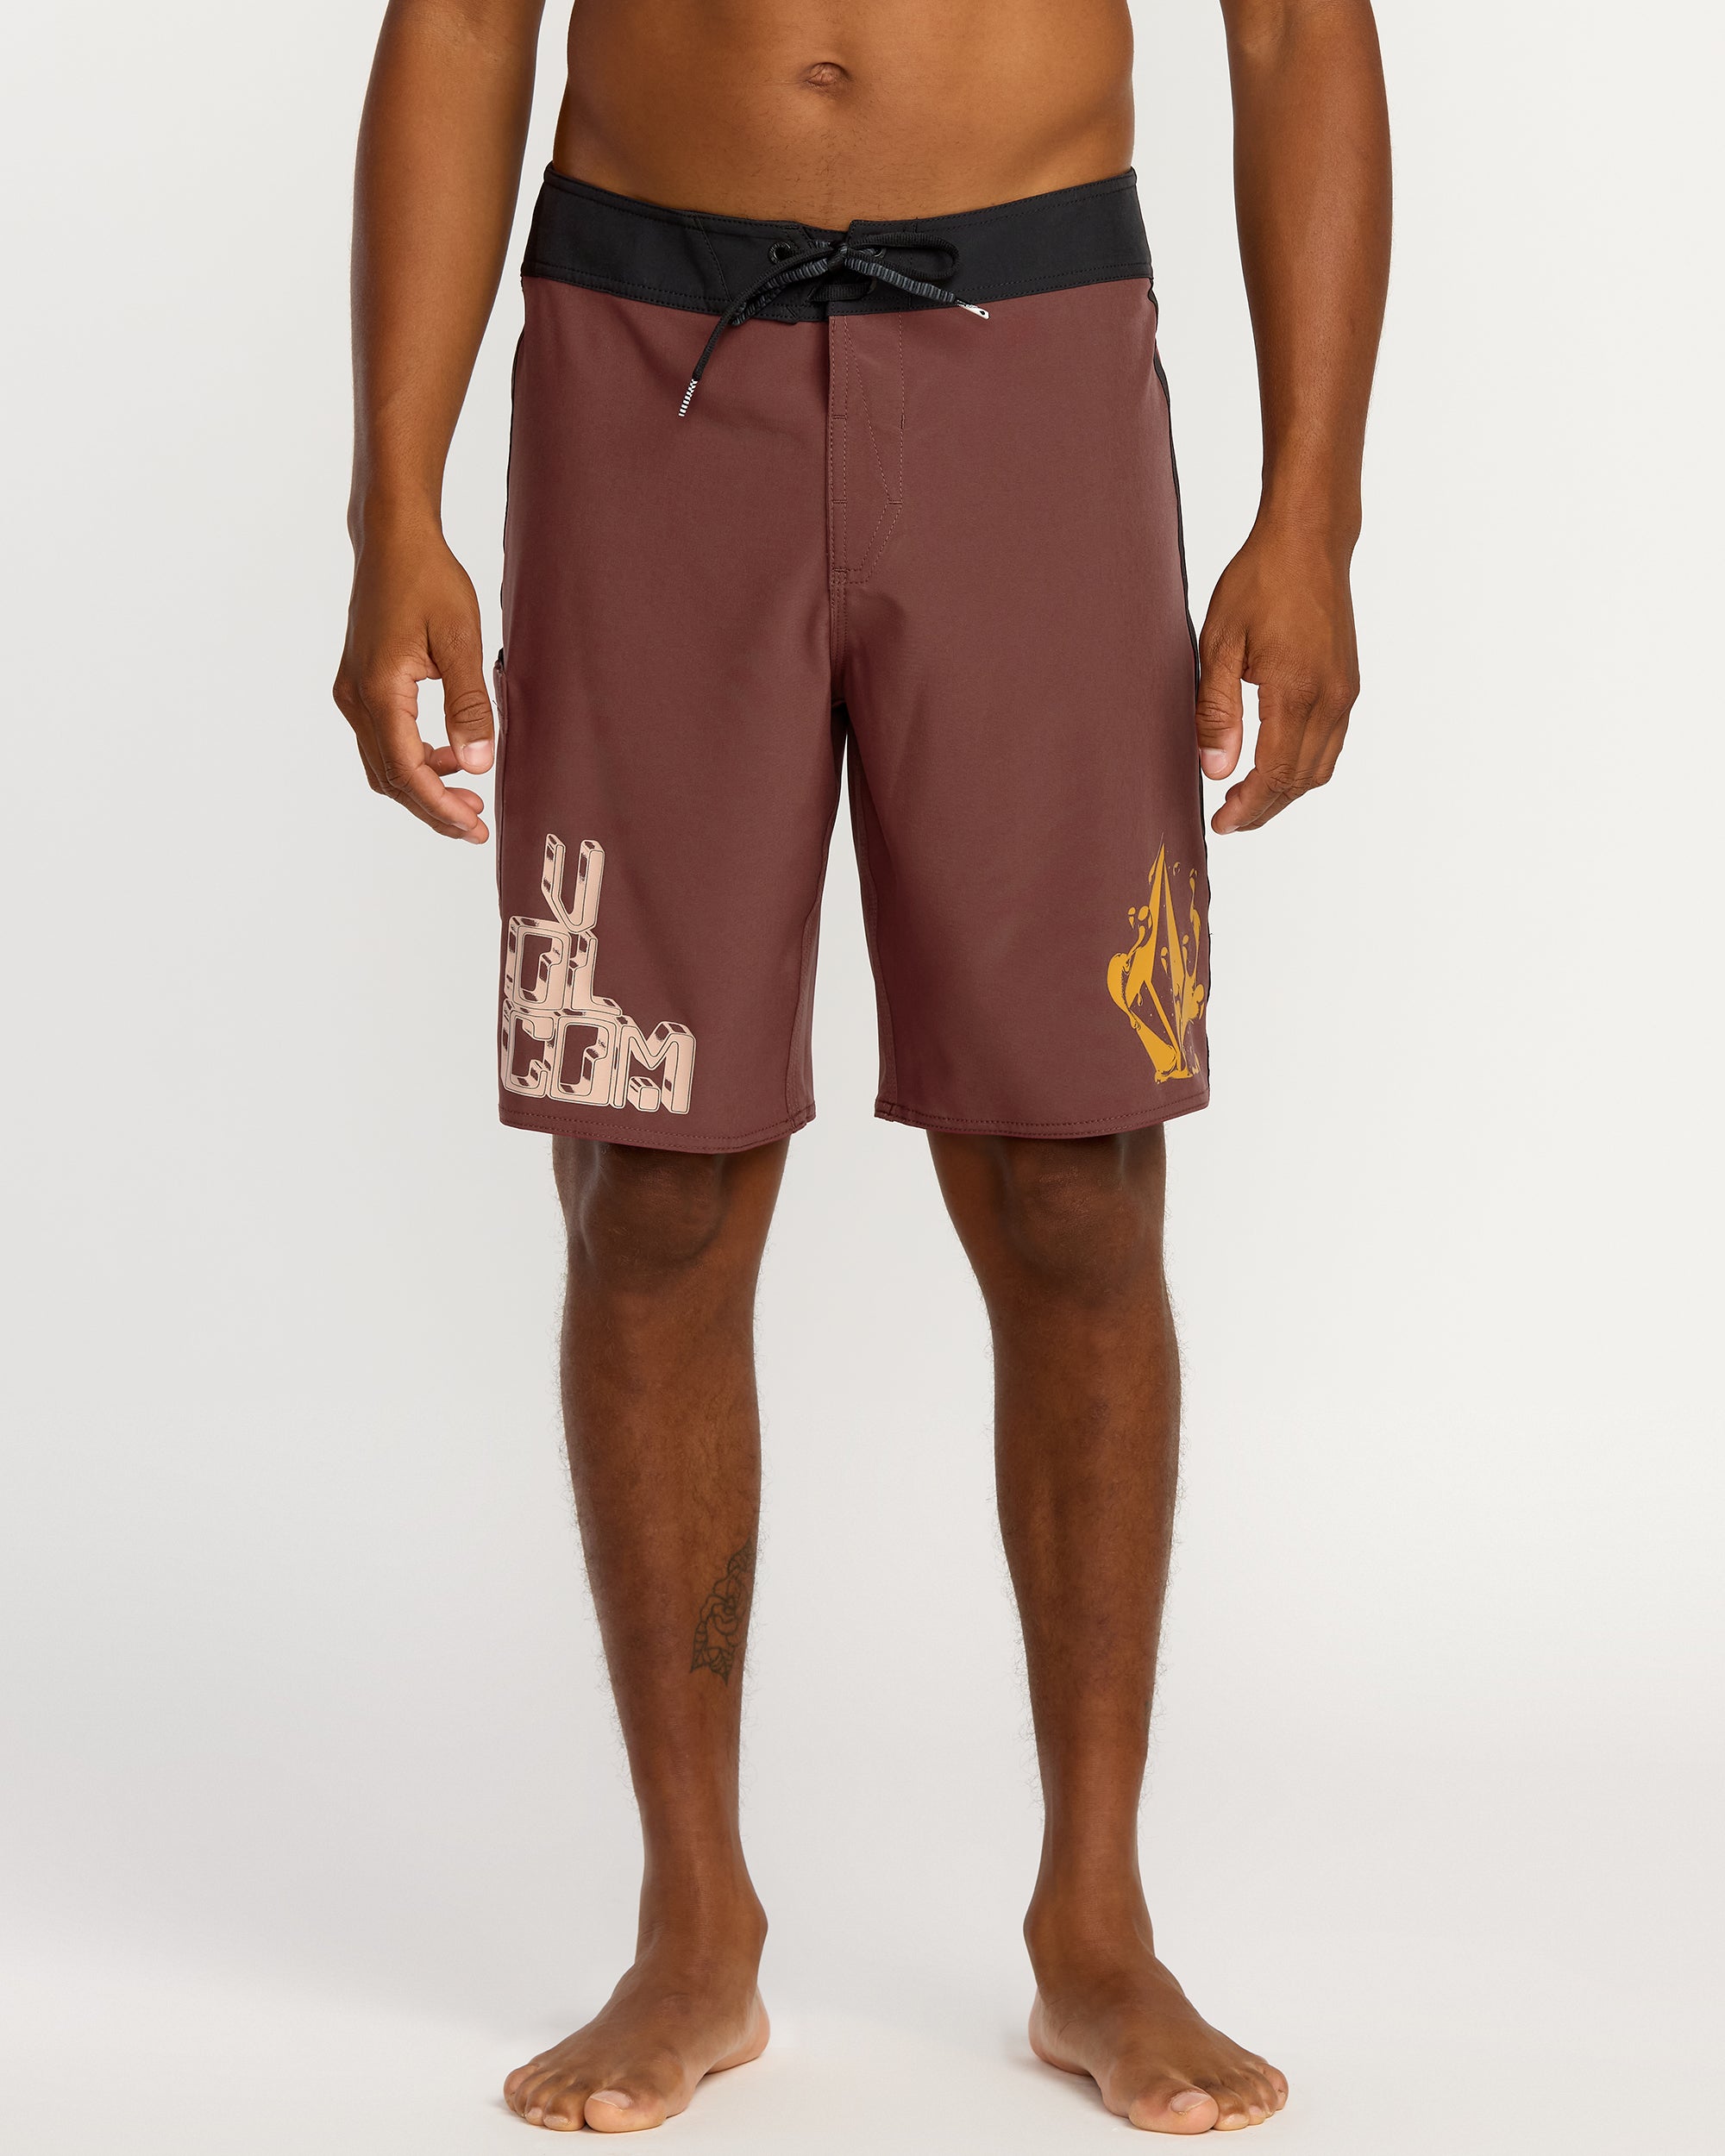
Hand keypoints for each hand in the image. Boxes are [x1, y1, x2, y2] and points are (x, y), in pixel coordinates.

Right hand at [333, 514, 493, 841]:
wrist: (394, 539)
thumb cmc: (428, 579)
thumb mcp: (462, 641)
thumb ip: (469, 706)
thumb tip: (477, 765)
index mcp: (380, 692)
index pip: (408, 772)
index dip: (441, 806)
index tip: (474, 827)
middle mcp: (356, 698)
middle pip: (390, 778)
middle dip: (433, 807)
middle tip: (476, 825)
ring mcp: (353, 693)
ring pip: (384, 763)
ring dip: (423, 785)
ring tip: (469, 796)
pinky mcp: (360, 685)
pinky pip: (383, 740)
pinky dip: (414, 759)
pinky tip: (448, 756)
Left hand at [1194, 520, 1360, 834]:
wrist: (1309, 541)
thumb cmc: (1259, 581)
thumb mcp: (1219, 644)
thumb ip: (1216, 712)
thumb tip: (1216, 771)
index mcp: (1296, 692)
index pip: (1274, 775)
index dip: (1247, 808)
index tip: (1220, 824)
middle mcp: (1331, 699)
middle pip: (1300, 782)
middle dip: (1264, 809)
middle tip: (1228, 820)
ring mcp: (1345, 693)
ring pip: (1319, 768)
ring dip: (1285, 792)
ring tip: (1246, 800)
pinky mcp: (1349, 684)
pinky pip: (1330, 744)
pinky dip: (1303, 767)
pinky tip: (1274, 765)